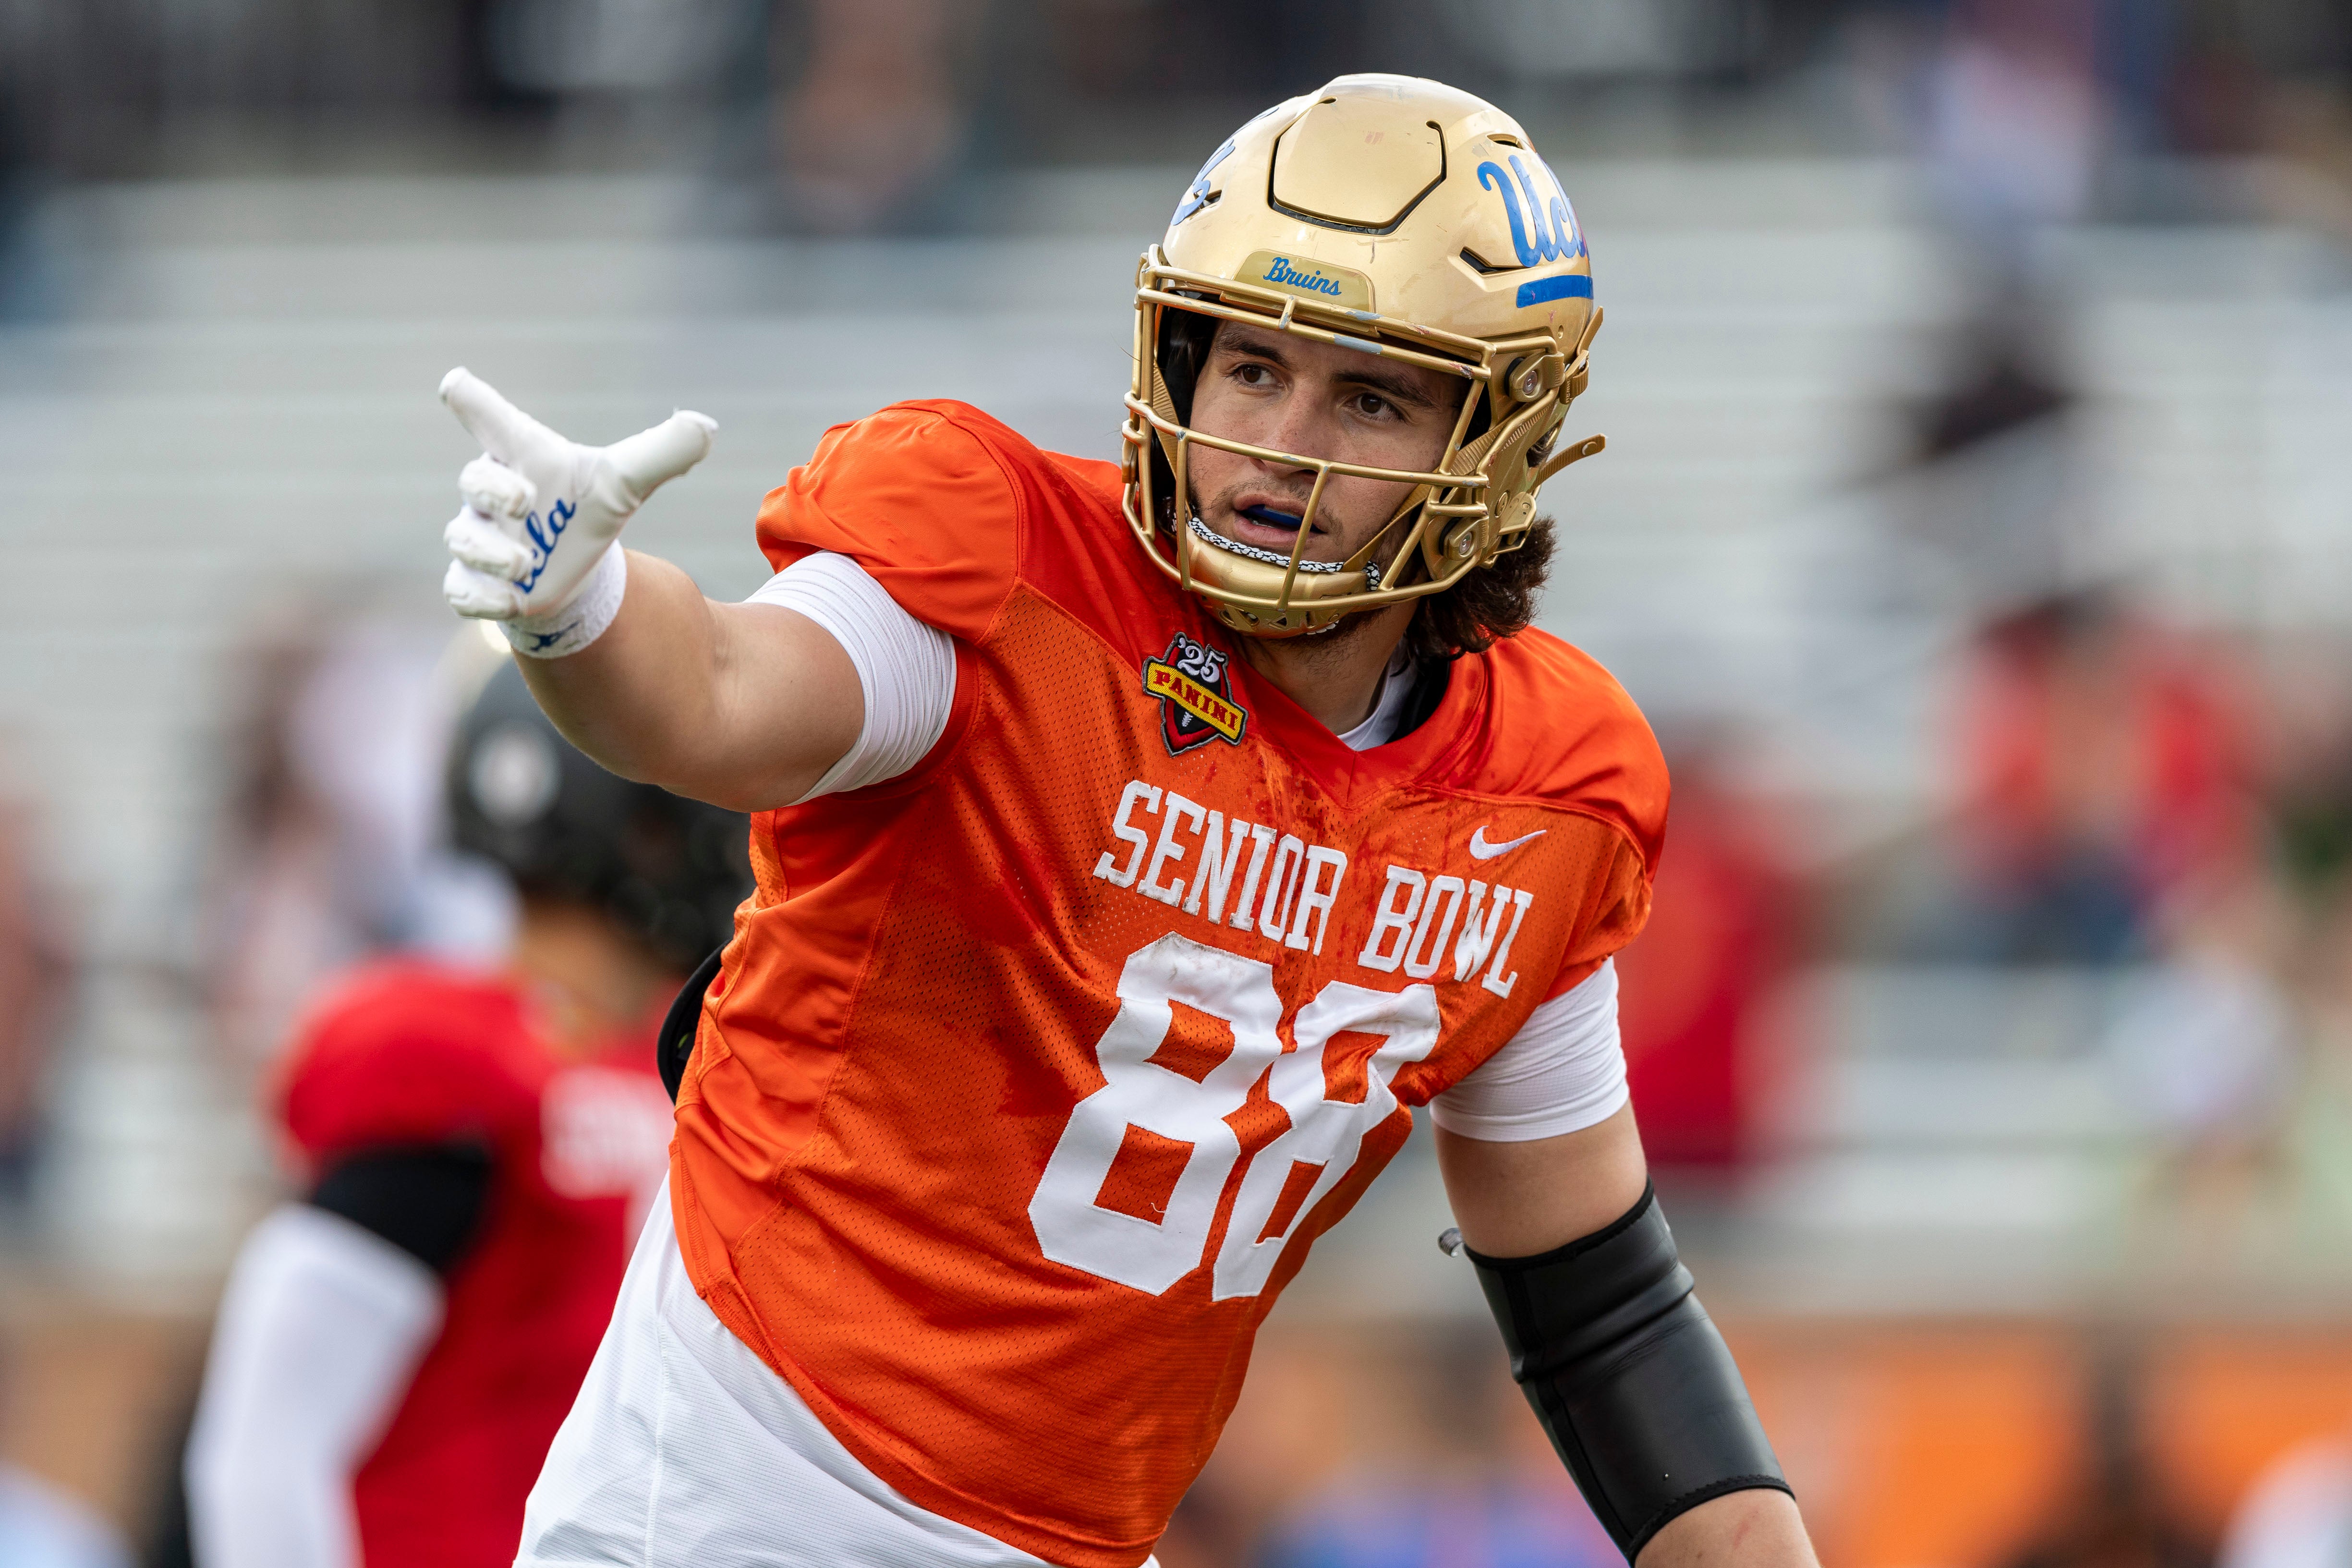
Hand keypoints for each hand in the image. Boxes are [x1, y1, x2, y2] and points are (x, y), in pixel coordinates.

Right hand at [438, 368, 716, 622]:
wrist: (573, 566)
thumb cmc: (587, 508)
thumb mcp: (627, 481)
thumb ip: (662, 452)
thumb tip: (706, 426)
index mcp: (523, 456)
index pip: (495, 422)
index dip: (473, 402)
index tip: (455, 382)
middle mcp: (491, 493)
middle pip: (474, 480)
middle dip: (495, 490)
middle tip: (526, 502)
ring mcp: (477, 538)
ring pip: (464, 539)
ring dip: (493, 553)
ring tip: (526, 566)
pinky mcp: (474, 583)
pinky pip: (460, 590)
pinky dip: (482, 597)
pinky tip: (511, 603)